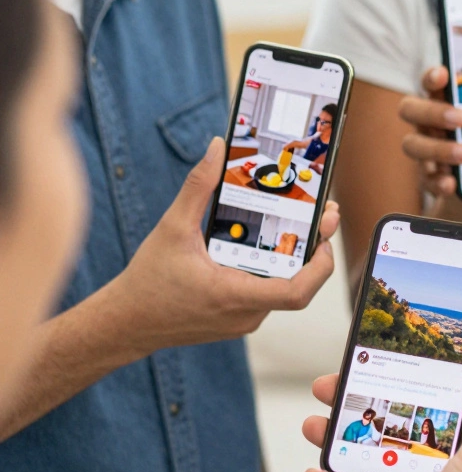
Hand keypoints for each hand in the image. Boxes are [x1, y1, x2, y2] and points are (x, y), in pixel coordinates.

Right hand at [105, 138, 337, 356]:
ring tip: (300, 224)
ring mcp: (244, 321)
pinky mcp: (238, 320)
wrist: (126, 323)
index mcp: (234, 295)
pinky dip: (273, 269)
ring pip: (282, 289)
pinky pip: (266, 295)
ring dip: (294, 259)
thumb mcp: (171, 227)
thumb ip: (197, 186)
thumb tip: (216, 148)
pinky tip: (270, 244)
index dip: (320, 267)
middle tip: (322, 215)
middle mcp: (246, 314)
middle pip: (297, 285)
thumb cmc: (147, 281)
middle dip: (313, 249)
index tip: (325, 240)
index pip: (297, 292)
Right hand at [398, 67, 461, 226]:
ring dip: (439, 149)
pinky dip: (437, 181)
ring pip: (413, 144)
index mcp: (449, 100)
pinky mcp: (427, 176)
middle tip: (461, 119)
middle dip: (434, 112)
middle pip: (412, 108)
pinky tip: (452, 184)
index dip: (433, 75)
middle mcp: (430, 122)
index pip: (432, 81)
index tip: (443, 74)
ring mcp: (425, 148)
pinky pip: (424, 178)